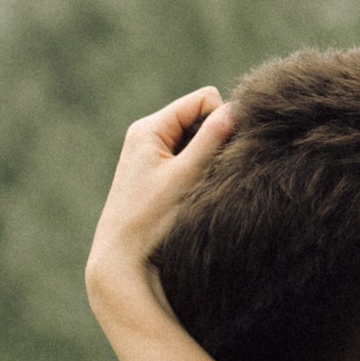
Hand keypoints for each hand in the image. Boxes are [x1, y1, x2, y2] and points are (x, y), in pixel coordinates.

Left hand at [85, 87, 236, 319]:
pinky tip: (197, 195)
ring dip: (207, 158)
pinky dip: (198, 172)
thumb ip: (211, 139)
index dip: (222, 120)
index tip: (226, 152)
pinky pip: (188, 160)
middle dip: (215, 139)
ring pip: (197, 140)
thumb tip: (237, 108)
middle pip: (200, 118)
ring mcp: (150, 156)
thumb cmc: (151, 219)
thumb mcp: (186, 176)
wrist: (122, 260)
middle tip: (214, 173)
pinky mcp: (156, 176)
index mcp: (149, 128)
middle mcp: (147, 136)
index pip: (204, 99)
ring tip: (203, 187)